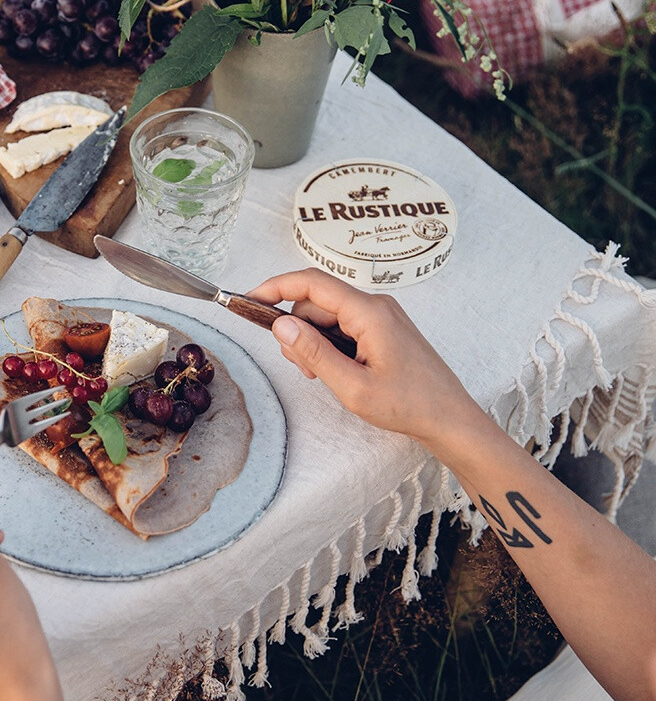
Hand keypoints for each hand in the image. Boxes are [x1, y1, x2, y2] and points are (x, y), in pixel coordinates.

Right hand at [248, 268, 480, 453]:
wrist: (450, 417)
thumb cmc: (409, 405)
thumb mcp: (353, 387)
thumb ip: (314, 354)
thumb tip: (280, 325)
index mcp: (369, 312)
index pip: (312, 283)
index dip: (276, 286)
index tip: (250, 299)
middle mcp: (375, 305)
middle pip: (316, 303)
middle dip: (297, 331)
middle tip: (302, 368)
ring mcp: (381, 316)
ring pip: (328, 316)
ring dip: (314, 342)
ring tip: (324, 376)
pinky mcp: (383, 329)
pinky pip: (344, 326)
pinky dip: (330, 346)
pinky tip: (338, 372)